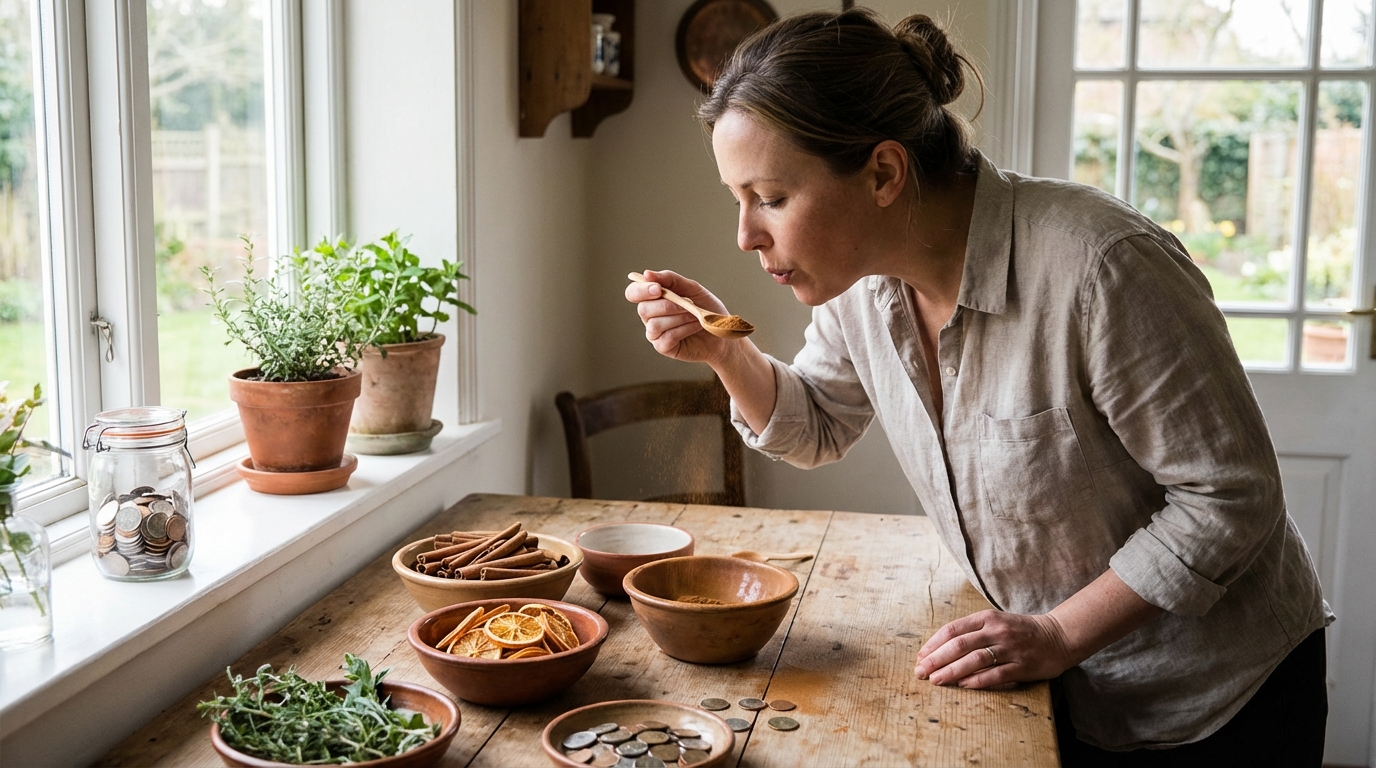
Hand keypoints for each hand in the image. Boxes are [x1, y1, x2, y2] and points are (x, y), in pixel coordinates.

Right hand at [625, 270, 733, 364]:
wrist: (722, 331)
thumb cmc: (706, 308)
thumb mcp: (692, 289)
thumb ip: (671, 280)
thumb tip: (646, 274)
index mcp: (653, 298)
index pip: (633, 292)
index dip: (641, 290)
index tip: (658, 289)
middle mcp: (650, 316)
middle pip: (643, 309)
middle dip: (667, 305)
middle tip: (687, 304)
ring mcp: (655, 333)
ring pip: (655, 324)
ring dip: (678, 317)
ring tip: (694, 316)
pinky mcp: (663, 347)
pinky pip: (667, 337)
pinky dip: (684, 329)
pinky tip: (695, 326)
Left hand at [913, 609, 1074, 688]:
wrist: (1058, 636)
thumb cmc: (1020, 631)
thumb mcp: (995, 622)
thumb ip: (971, 632)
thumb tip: (938, 649)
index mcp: (987, 618)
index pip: (952, 630)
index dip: (933, 644)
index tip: (920, 657)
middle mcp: (996, 631)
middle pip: (959, 645)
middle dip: (936, 659)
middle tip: (920, 672)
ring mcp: (1010, 648)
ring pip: (974, 660)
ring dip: (952, 671)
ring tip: (936, 680)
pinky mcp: (1022, 666)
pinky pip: (996, 674)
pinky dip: (977, 680)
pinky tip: (963, 685)